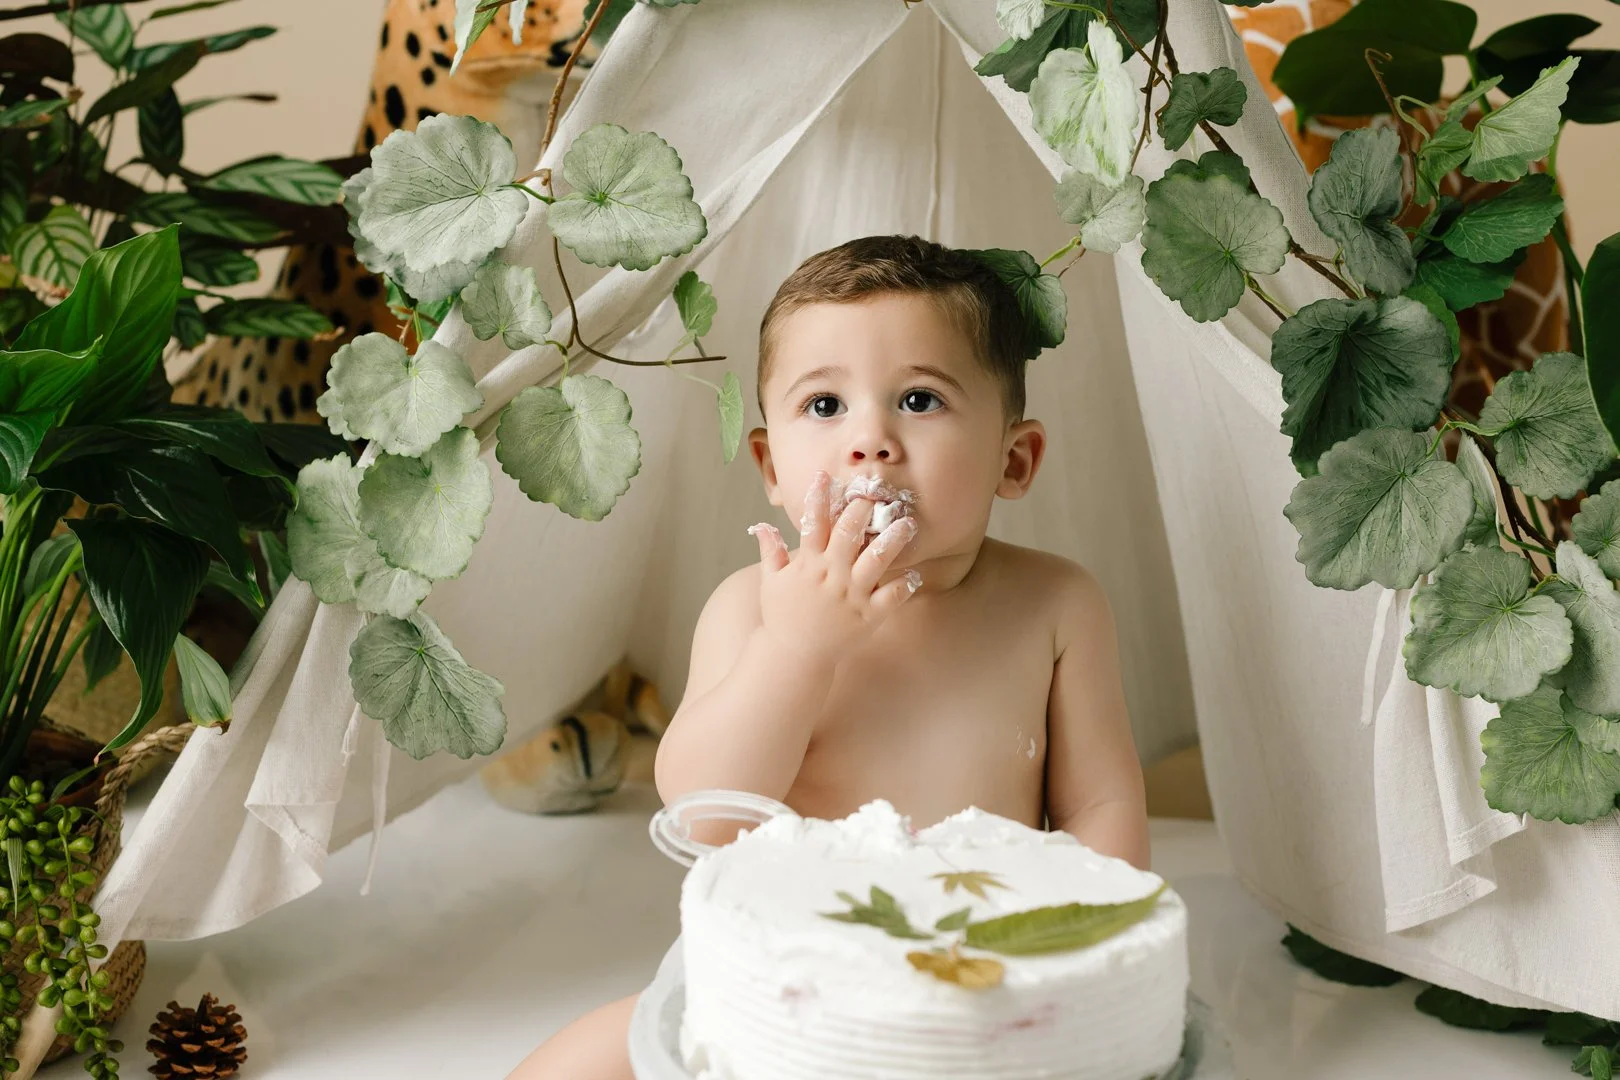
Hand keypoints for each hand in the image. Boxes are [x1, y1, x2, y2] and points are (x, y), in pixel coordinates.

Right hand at [749, 471, 920, 664]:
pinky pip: (892, 597)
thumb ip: (770, 552)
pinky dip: (905, 585)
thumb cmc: (781, 618)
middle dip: (863, 509)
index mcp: (808, 564)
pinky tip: (916, 574)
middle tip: (876, 493)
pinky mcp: (868, 616)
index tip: (826, 476)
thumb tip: (761, 526)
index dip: (818, 497)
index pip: (814, 523)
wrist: (793, 657)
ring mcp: (852, 595)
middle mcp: (832, 575)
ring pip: (878, 560)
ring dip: (894, 539)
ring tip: (908, 523)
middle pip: (850, 533)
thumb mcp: (770, 582)